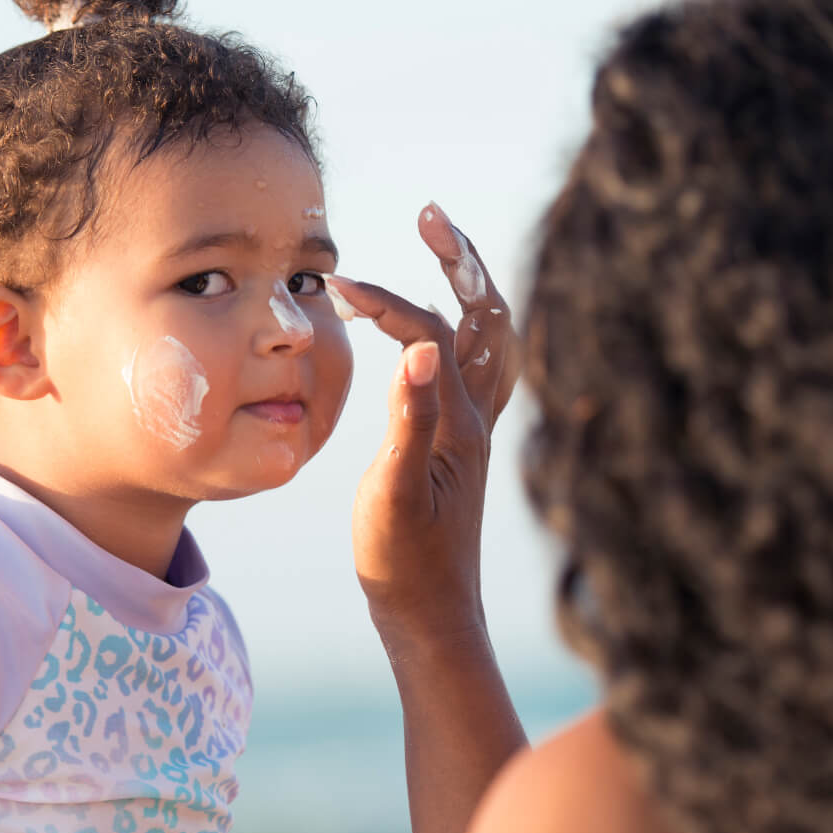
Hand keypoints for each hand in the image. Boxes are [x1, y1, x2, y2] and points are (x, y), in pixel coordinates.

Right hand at [332, 201, 520, 657]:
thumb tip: (422, 347)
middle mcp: (479, 419)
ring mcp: (475, 432)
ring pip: (492, 338)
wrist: (431, 618)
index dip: (389, 302)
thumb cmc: (403, 564)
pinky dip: (463, 328)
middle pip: (489, 316)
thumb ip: (408, 420)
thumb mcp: (394, 494)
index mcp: (461, 424)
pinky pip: (478, 367)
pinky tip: (433, 328)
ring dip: (470, 286)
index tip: (340, 286)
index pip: (432, 334)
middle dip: (463, 260)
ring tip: (441, 247)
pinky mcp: (462, 446)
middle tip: (431, 214)